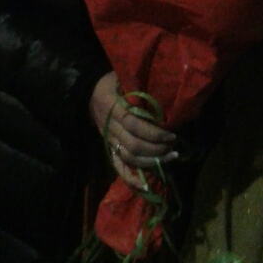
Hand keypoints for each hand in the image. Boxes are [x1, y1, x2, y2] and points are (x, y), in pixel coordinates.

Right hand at [89, 72, 177, 189]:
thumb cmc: (111, 83)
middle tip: (174, 146)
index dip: (153, 133)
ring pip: (129, 157)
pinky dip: (130, 177)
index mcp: (112, 107)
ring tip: (171, 157)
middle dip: (157, 149)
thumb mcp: (123, 78)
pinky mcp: (109, 148)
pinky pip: (118, 166)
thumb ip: (139, 88)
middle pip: (133, 145)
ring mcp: (108, 140)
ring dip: (151, 161)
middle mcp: (109, 127)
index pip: (134, 125)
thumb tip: (165, 96)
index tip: (171, 134)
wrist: (88, 93)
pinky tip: (145, 184)